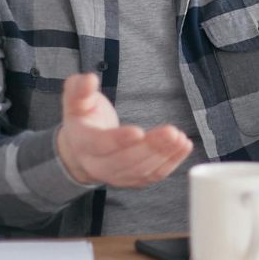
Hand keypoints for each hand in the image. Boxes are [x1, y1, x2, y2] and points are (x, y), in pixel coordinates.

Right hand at [56, 73, 193, 187]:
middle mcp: (97, 165)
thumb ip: (79, 89)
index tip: (138, 131)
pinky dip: (171, 163)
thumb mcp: (75, 100)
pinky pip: (154, 175)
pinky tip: (184, 147)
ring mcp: (116, 176)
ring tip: (180, 138)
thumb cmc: (83, 119)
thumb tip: (88, 79)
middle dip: (150, 147)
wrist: (81, 150)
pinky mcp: (133, 180)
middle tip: (171, 132)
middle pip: (125, 161)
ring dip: (164, 154)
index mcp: (83, 143)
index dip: (119, 140)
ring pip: (141, 170)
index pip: (100, 144)